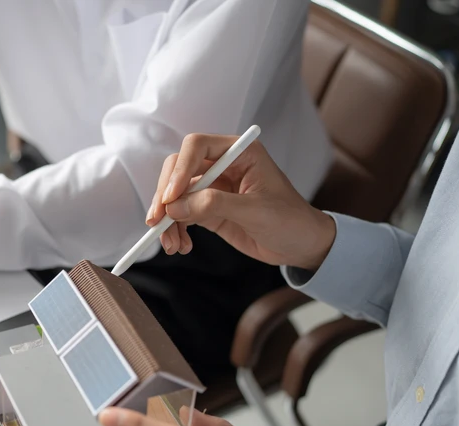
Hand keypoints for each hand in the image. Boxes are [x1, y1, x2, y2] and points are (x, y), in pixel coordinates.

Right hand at [147, 133, 335, 270]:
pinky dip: (174, 230)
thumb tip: (175, 207)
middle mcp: (222, 165)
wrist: (301, 246)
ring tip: (171, 246)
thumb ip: (215, 205)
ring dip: (166, 220)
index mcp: (239, 153)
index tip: (171, 198)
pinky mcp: (206, 209)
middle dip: (165, 197)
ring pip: (174, 195)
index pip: (197, 147)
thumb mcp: (255, 211)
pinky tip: (181, 246)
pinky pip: (179, 215)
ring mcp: (212, 188)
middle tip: (158, 223)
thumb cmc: (290, 221)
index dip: (180, 170)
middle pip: (177, 169)